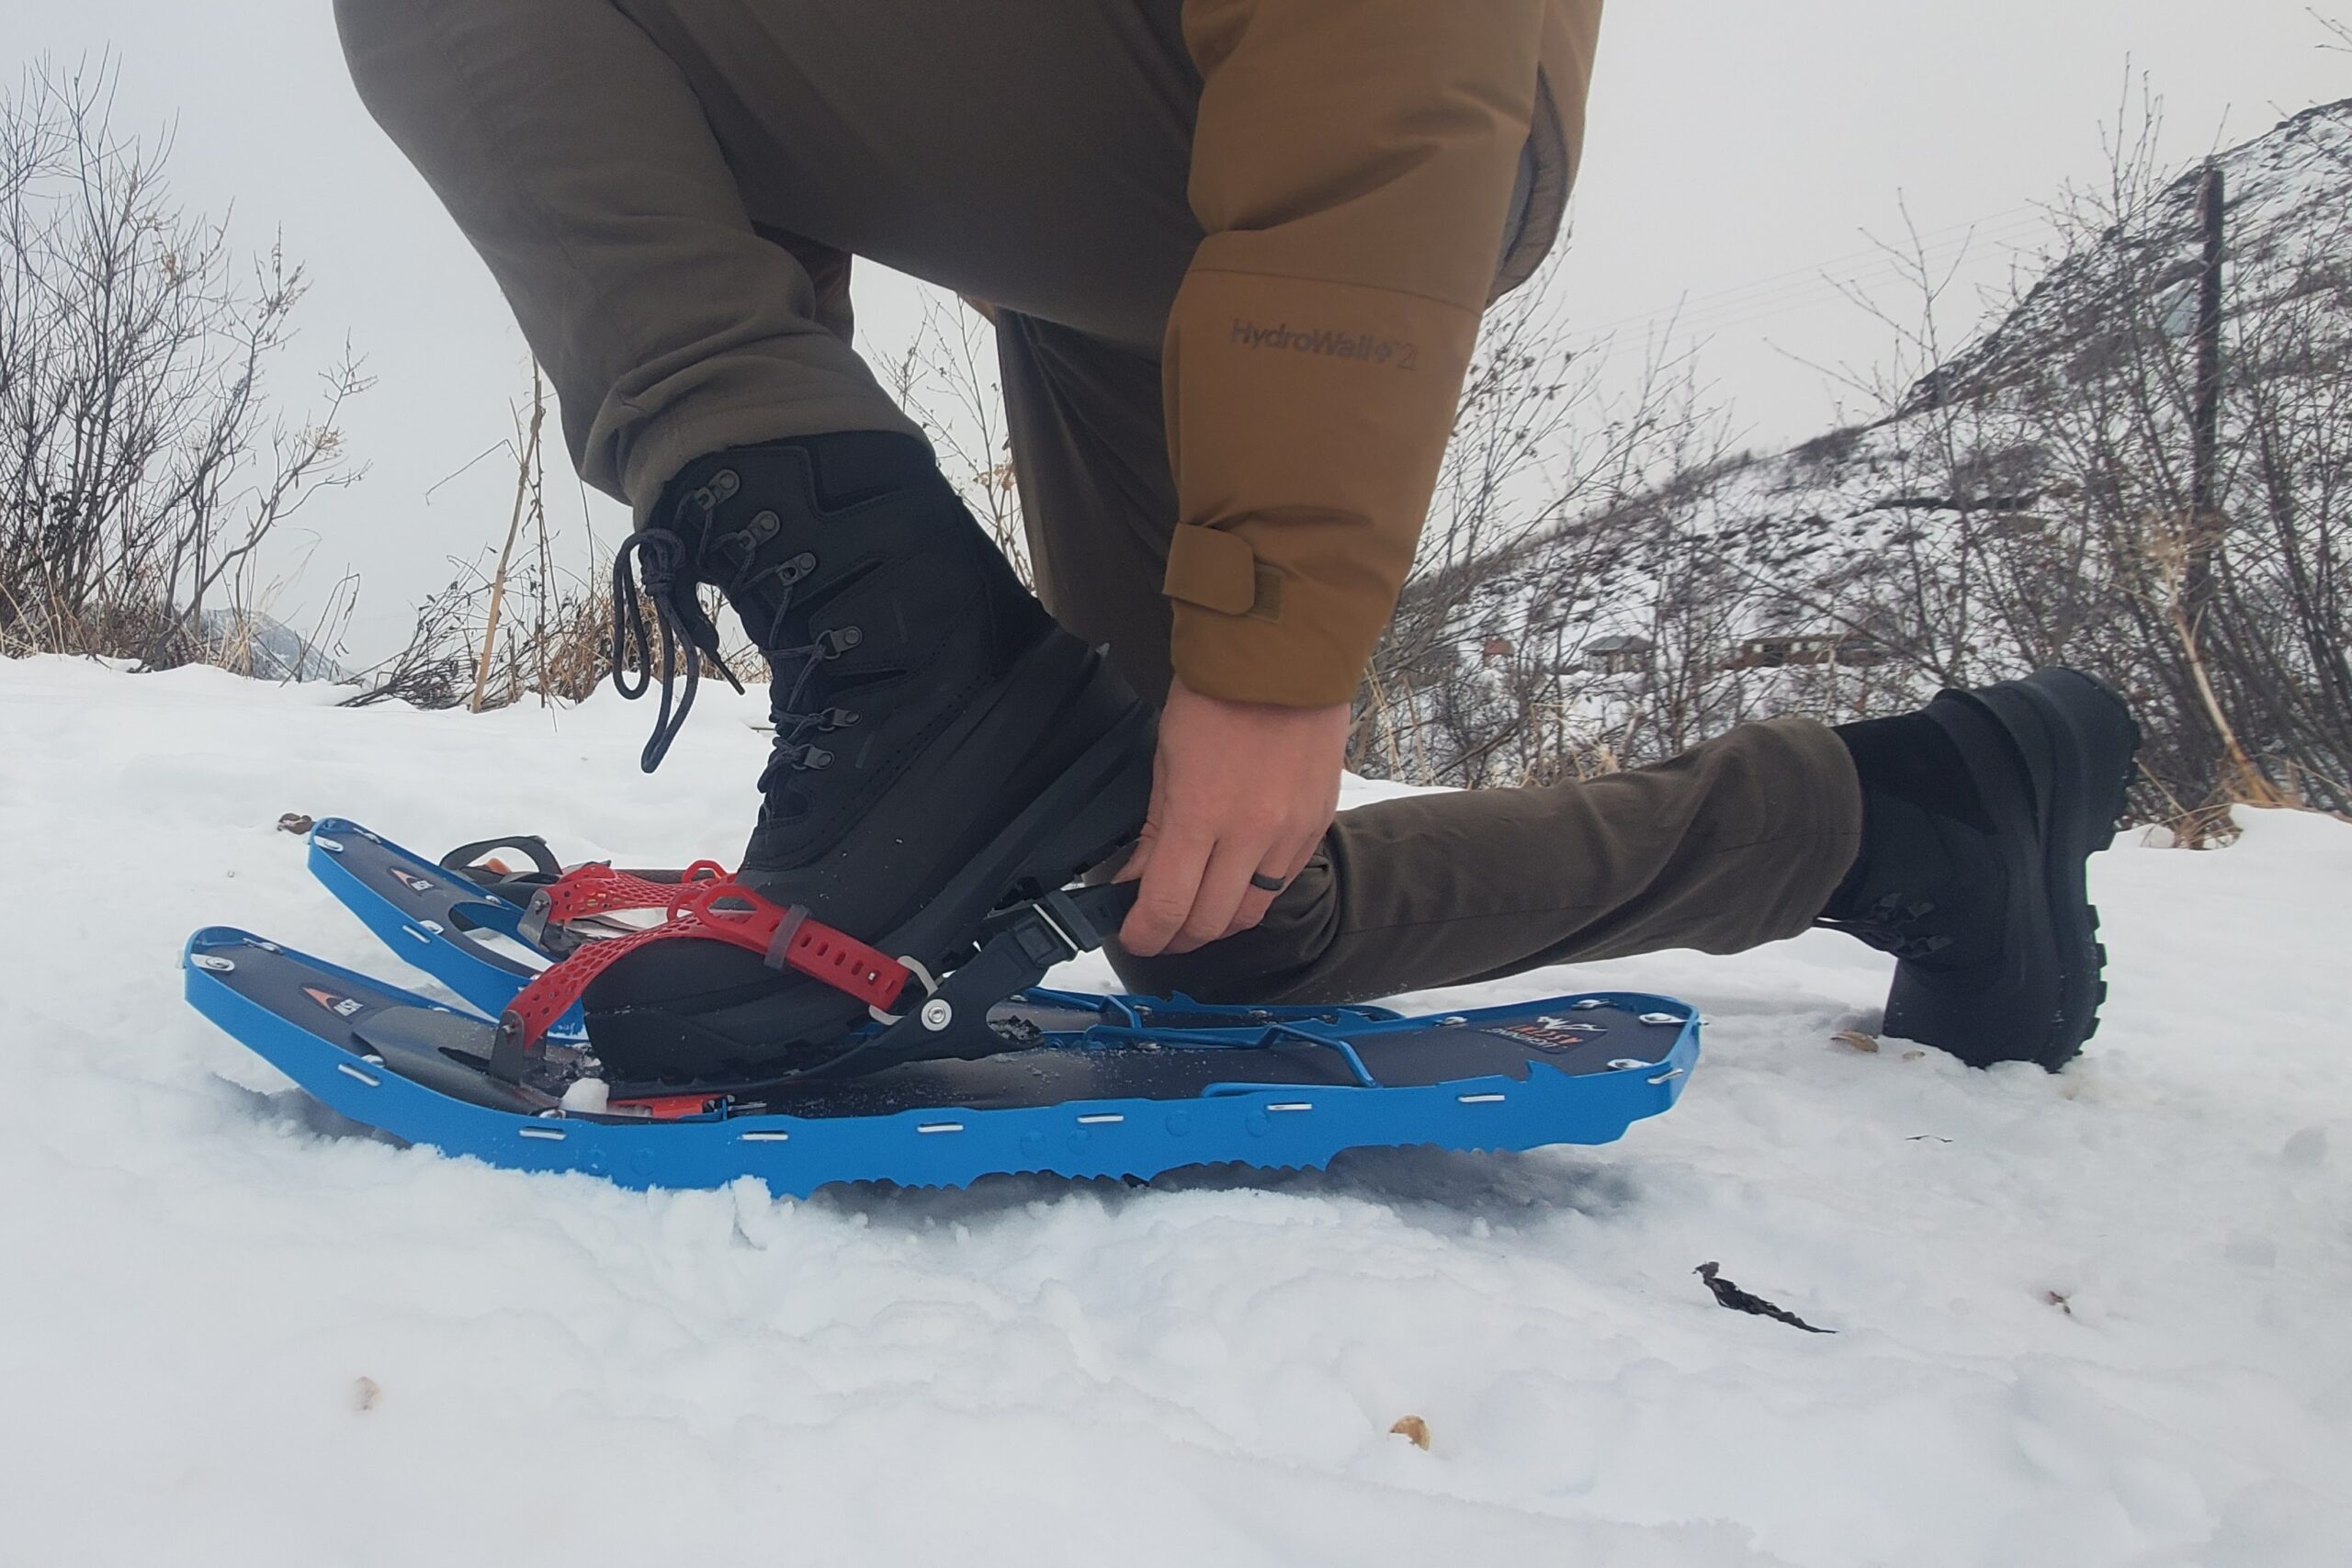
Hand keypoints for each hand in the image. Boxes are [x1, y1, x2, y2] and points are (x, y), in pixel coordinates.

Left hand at [1117, 676, 1349, 957]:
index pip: (1168, 906)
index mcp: (1200, 814)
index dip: (1144, 934)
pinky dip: (1255, 894)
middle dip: (1176, 938)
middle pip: (1210, 922)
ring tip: (1195, 916)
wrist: (1284, 660)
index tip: (1132, 934)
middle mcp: (1250, 834)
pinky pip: (1283, 884)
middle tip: (1158, 932)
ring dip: (1218, 923)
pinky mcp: (1316, 827)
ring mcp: (1289, 833)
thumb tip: (1135, 878)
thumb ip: (1154, 830)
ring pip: (1251, 912)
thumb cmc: (1218, 697)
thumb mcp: (1166, 760)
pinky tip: (1236, 885)